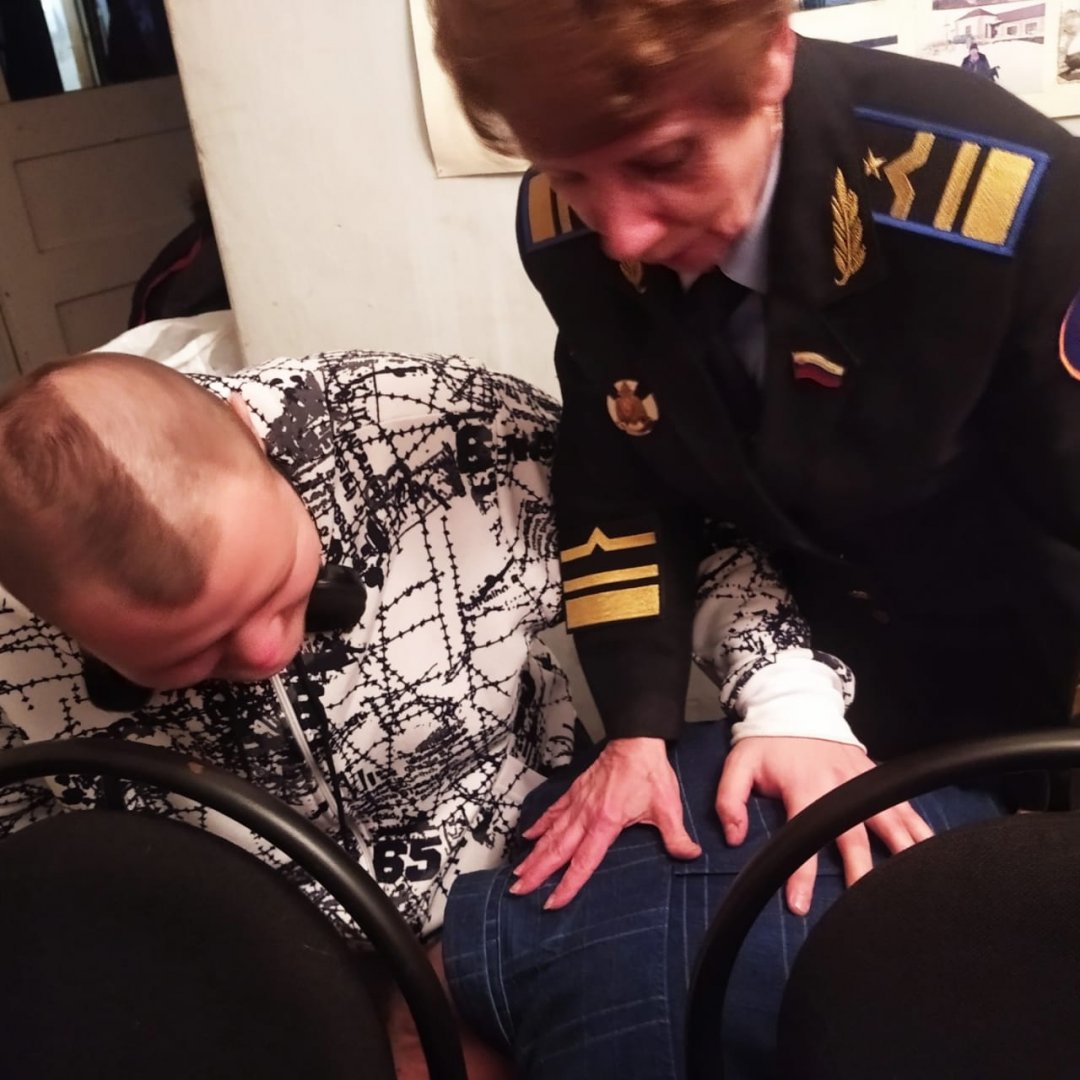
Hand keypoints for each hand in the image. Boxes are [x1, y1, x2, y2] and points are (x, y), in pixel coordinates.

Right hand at [510, 737, 701, 909]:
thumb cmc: (649, 772)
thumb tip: (689, 855)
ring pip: (551, 834)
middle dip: (538, 873)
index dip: (567, 885)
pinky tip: (529, 835)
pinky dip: (540, 824)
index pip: (583, 862)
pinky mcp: (576, 792)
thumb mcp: (667, 807)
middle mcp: (586, 815)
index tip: (553, 902)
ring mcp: (578, 803)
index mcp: (605, 823)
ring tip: (518, 872)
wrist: (635, 741)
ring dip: (534, 854)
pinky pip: (554, 811)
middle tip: (518, 891)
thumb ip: (676, 835)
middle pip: (557, 850)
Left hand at [715, 736, 933, 915]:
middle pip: (856, 836)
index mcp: (804, 787)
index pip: (804, 834)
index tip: (800, 904)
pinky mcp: (877, 778)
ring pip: (890, 821)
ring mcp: (863, 782)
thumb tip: (735, 838)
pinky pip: (903, 806)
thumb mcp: (739, 764)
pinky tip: (933, 852)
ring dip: (902, 854)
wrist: (797, 706)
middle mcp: (840, 787)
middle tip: (866, 910)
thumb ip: (730, 799)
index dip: (802, 872)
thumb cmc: (768, 744)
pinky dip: (920, 829)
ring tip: (913, 887)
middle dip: (863, 874)